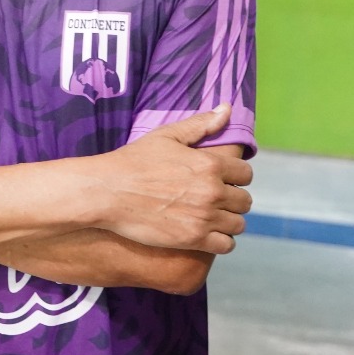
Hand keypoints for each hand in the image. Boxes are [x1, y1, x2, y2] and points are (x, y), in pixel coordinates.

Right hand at [83, 105, 252, 254]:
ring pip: (238, 224)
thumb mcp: (166, 136)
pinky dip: (220, 241)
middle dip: (232, 199)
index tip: (222, 179)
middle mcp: (212, 191)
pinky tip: (206, 233)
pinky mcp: (194, 239)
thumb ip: (201, 124)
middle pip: (244, 201)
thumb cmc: (134, 161)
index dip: (235, 175)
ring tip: (210, 216)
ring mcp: (204, 217)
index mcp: (210, 164)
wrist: (108, 192)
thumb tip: (227, 109)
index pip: (246, 174)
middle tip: (213, 199)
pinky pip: (226, 245)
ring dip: (228, 220)